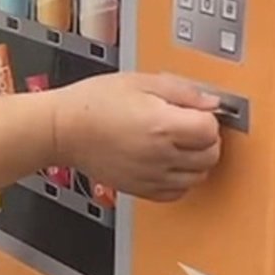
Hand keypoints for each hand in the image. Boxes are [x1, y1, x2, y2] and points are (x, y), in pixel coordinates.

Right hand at [51, 72, 223, 202]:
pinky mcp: (141, 189)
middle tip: (191, 126)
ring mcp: (151, 176)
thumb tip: (211, 102)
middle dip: (206, 140)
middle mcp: (160, 155)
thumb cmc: (93, 103)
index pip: (211, 130)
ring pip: (197, 177)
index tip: (198, 112)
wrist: (63, 130)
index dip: (208, 118)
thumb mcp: (141, 81)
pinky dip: (179, 180)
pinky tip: (168, 163)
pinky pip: (176, 193)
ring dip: (195, 161)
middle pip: (210, 156)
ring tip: (178, 144)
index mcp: (163, 125)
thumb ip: (181, 91)